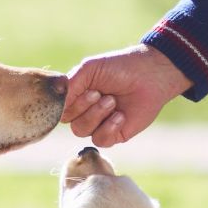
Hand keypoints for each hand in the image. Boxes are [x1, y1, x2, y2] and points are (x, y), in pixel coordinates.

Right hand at [62, 44, 191, 147]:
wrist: (150, 76)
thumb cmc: (120, 67)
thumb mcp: (89, 69)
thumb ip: (70, 84)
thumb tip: (57, 103)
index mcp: (77, 95)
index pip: (60, 109)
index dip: (68, 104)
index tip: (84, 90)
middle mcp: (85, 111)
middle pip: (70, 122)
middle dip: (85, 107)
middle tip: (100, 93)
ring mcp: (99, 124)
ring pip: (82, 132)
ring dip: (97, 115)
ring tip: (112, 101)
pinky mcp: (114, 134)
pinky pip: (100, 140)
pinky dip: (109, 127)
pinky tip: (121, 115)